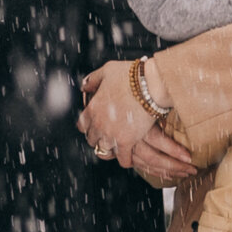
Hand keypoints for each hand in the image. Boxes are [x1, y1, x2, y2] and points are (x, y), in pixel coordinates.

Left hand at [80, 62, 194, 182]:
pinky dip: (125, 159)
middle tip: (106, 135)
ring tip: (115, 148)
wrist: (149, 85)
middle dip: (98, 138)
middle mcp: (98, 123)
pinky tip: (127, 158)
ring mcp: (111, 134)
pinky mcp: (126, 142)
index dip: (87, 126)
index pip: (82, 125)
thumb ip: (93, 80)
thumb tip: (85, 86)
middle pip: (91, 139)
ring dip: (109, 149)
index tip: (93, 126)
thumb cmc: (130, 76)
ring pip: (104, 150)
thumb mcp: (107, 71)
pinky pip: (122, 159)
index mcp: (92, 108)